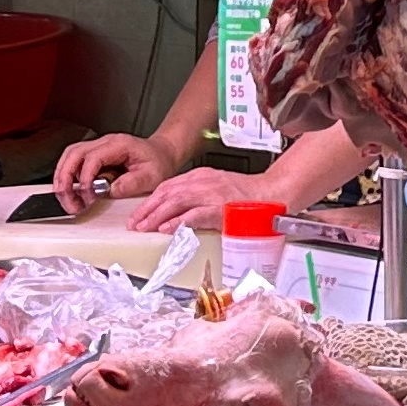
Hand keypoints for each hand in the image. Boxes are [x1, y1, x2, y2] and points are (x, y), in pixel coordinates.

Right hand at [52, 131, 168, 212]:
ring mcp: (98, 149)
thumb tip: (109, 190)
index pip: (92, 157)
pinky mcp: (95, 157)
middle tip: (67, 199)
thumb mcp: (152, 176)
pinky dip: (68, 178)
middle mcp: (104, 144)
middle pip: (73, 154)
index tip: (88, 196)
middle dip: (65, 177)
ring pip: (69, 157)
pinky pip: (74, 164)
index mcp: (118, 145)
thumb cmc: (158, 162)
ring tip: (66, 198)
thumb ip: (131, 183)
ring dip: (63, 178)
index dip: (86, 178)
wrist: (162, 154)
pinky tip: (72, 192)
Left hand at [127, 167, 251, 233]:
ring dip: (157, 216)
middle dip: (147, 209)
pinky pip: (195, 214)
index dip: (150, 201)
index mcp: (200, 176)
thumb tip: (175, 210)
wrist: (272, 194)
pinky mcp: (220, 208)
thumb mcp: (216, 187)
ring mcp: (211, 194)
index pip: (167, 186)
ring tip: (145, 227)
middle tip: (135, 223)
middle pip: (167, 193)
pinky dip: (179, 222)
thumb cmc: (248, 195)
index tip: (139, 213)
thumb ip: (196, 195)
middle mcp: (203, 182)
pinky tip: (167, 229)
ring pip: (176, 202)